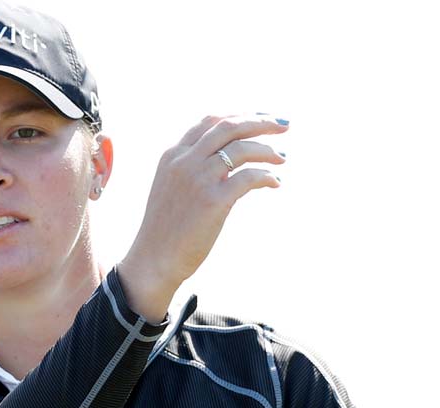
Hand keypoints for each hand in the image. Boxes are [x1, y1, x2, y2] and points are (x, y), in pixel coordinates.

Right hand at [116, 113, 288, 318]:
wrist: (154, 259)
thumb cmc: (166, 229)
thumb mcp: (172, 187)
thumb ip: (192, 168)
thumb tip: (228, 161)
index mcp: (173, 154)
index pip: (211, 121)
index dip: (240, 116)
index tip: (261, 118)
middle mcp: (185, 161)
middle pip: (229, 126)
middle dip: (260, 121)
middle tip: (284, 125)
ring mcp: (199, 179)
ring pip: (242, 148)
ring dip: (267, 150)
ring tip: (282, 158)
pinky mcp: (213, 201)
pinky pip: (248, 177)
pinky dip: (266, 176)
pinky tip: (275, 182)